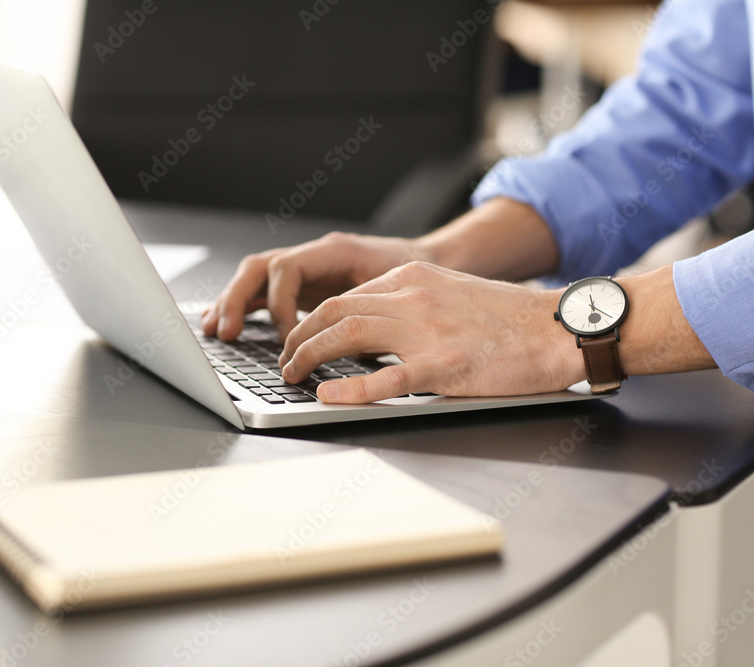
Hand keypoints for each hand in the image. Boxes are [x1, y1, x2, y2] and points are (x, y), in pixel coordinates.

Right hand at [202, 232, 423, 340]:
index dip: (281, 304)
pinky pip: (264, 292)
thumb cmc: (419, 274)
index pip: (287, 269)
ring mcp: (305, 270)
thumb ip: (370, 312)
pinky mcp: (303, 286)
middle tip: (226, 331)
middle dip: (237, 299)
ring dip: (232, 303)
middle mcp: (313, 256)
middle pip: (259, 268)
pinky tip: (225, 325)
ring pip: (255, 278)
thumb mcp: (400, 291)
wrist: (429, 261)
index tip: (291, 339)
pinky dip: (243, 308)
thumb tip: (345, 345)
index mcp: (334, 251)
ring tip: (215, 330)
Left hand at [277, 262, 582, 401]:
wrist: (560, 328)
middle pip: (335, 310)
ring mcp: (427, 331)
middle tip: (286, 359)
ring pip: (347, 335)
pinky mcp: (444, 366)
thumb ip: (410, 303)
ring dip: (310, 356)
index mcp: (414, 277)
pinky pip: (385, 377)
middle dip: (299, 336)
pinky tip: (327, 396)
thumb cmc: (510, 318)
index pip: (346, 295)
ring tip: (292, 375)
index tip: (300, 337)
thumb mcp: (451, 292)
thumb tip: (368, 326)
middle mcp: (413, 298)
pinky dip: (349, 388)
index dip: (313, 318)